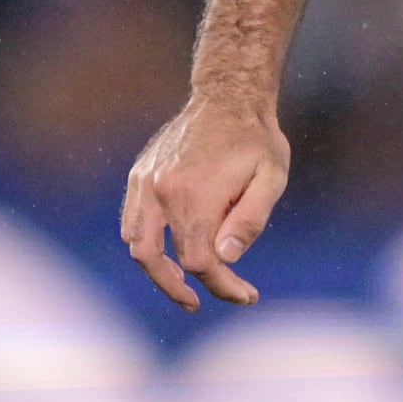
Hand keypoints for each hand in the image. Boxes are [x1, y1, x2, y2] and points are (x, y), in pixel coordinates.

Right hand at [120, 90, 295, 309]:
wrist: (227, 96)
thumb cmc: (256, 139)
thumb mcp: (271, 178)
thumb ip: (249, 221)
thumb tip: (225, 258)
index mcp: (194, 195)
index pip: (199, 261)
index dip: (221, 286)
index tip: (246, 295)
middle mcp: (161, 190)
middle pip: (157, 260)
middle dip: (179, 290)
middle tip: (199, 304)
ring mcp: (145, 182)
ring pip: (136, 244)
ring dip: (156, 272)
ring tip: (181, 287)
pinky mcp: (139, 175)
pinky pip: (131, 221)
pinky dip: (143, 245)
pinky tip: (165, 255)